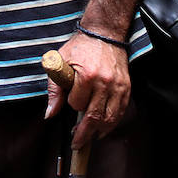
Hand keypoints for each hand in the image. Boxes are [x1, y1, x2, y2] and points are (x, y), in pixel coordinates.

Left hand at [44, 31, 129, 148]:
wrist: (105, 33)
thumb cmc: (81, 47)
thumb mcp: (61, 61)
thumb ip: (54, 90)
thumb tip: (50, 114)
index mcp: (87, 76)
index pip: (77, 104)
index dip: (72, 105)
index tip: (71, 103)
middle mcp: (105, 82)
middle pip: (95, 117)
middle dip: (84, 134)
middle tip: (77, 144)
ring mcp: (118, 86)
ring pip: (110, 118)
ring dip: (99, 132)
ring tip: (91, 137)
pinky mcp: (126, 87)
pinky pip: (120, 111)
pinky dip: (112, 122)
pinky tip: (104, 128)